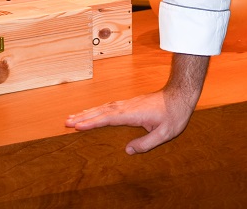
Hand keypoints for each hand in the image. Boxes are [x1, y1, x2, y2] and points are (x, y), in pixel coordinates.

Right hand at [65, 53, 208, 154]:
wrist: (180, 95)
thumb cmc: (174, 115)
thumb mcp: (164, 134)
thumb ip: (146, 143)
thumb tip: (127, 150)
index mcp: (133, 114)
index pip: (108, 118)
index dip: (92, 123)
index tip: (77, 126)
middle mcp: (127, 107)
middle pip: (101, 111)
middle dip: (84, 117)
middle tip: (66, 121)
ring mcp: (128, 103)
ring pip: (104, 107)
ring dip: (88, 112)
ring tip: (73, 117)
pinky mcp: (131, 103)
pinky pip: (110, 106)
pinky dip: (98, 109)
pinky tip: (93, 111)